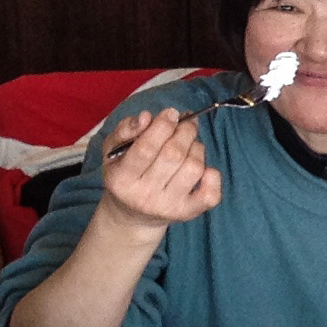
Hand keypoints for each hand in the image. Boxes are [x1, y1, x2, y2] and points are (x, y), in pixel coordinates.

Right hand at [97, 108, 221, 233]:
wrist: (133, 214)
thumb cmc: (125, 172)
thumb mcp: (113, 150)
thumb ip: (126, 130)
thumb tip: (146, 117)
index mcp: (121, 178)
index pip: (146, 148)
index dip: (162, 126)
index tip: (171, 113)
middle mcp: (144, 195)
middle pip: (173, 155)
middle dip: (185, 131)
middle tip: (186, 123)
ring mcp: (168, 206)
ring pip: (194, 168)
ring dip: (197, 148)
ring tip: (189, 145)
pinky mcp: (188, 213)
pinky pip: (210, 194)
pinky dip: (213, 176)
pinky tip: (203, 168)